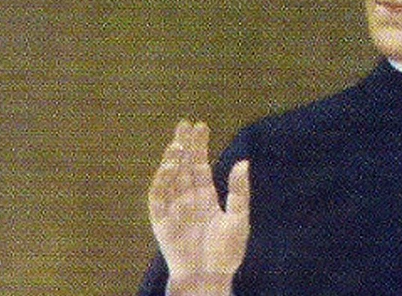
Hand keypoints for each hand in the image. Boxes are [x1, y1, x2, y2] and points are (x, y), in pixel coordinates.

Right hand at [148, 120, 250, 294]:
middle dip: (183, 145)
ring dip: (171, 160)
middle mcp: (188, 199)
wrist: (209, 277)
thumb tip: (244, 162)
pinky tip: (167, 166)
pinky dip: (160, 181)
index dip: (199, 146)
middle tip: (184, 124)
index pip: (200, 165)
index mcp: (205, 196)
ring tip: (178, 143)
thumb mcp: (239, 218)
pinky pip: (157, 197)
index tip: (199, 125)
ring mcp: (173, 208)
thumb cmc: (226, 252)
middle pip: (183, 166)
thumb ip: (239, 191)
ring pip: (169, 178)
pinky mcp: (161, 221)